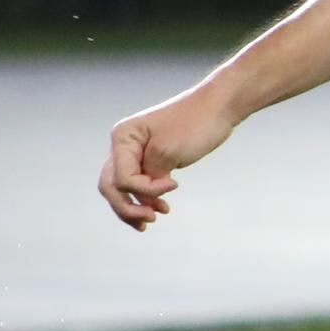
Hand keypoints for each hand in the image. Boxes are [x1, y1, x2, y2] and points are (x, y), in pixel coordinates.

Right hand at [100, 82, 239, 230]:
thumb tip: (141, 199)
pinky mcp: (150, 159)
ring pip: (122, 189)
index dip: (144, 190)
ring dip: (134, 207)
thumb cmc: (194, 124)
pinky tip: (159, 209)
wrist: (217, 109)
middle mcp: (123, 145)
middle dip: (127, 207)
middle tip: (150, 220)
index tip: (174, 185)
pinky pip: (138, 184)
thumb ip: (150, 177)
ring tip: (151, 221)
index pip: (121, 178)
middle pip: (111, 186)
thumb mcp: (168, 152)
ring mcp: (135, 152)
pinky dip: (145, 199)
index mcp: (122, 137)